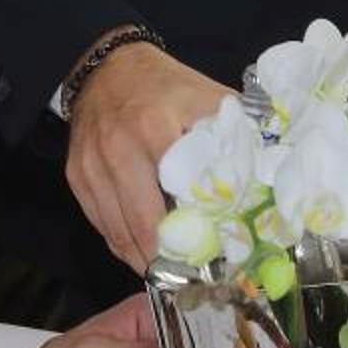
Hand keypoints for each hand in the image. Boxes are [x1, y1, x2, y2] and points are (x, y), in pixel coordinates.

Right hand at [65, 41, 235, 273]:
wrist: (107, 67)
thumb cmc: (165, 86)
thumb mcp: (207, 97)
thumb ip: (235, 134)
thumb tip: (270, 173)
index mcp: (155, 129)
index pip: (176, 197)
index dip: (196, 234)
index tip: (216, 258)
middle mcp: (118, 151)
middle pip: (143, 225)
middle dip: (168, 259)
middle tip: (194, 279)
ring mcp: (92, 167)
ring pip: (118, 233)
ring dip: (144, 260)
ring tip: (171, 275)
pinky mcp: (76, 177)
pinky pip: (101, 225)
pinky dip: (122, 244)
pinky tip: (143, 253)